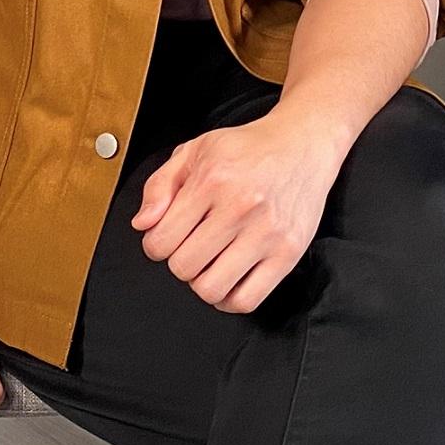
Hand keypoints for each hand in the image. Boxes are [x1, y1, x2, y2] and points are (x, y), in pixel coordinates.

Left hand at [133, 111, 343, 313]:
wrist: (302, 144)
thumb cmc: (247, 149)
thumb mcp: (195, 150)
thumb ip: (159, 185)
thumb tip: (143, 225)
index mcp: (213, 180)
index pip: (161, 240)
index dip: (155, 244)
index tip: (167, 237)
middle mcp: (240, 206)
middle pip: (184, 267)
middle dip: (179, 261)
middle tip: (191, 246)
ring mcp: (267, 232)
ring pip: (212, 289)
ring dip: (202, 281)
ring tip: (210, 262)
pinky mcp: (288, 252)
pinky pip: (247, 301)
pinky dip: (229, 300)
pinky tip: (228, 279)